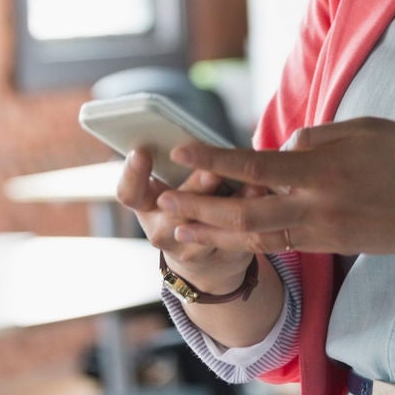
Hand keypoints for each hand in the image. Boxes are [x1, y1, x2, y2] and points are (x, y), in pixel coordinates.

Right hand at [115, 148, 269, 288]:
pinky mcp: (220, 256)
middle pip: (174, 212)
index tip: (141, 151)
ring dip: (232, 205)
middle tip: (210, 170)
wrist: (203, 257)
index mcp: (145, 205)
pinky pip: (238, 238)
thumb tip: (196, 137)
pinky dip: (253, 214)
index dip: (133, 174)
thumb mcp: (169, 183)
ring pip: (209, 230)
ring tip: (253, 185)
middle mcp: (161, 230)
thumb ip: (175, 163)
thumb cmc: (185, 200)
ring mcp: (190, 249)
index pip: (129, 193)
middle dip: (195, 189)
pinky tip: (265, 195)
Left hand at [161, 117, 394, 258]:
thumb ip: (316, 136)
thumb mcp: (365, 128)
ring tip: (179, 228)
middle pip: (246, 213)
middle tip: (163, 200)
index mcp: (326, 169)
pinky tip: (227, 235)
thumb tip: (280, 150)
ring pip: (259, 237)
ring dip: (216, 232)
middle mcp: (320, 205)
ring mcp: (327, 230)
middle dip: (201, 207)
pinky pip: (284, 242)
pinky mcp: (335, 244)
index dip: (215, 159)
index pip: (257, 166)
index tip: (180, 151)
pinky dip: (251, 240)